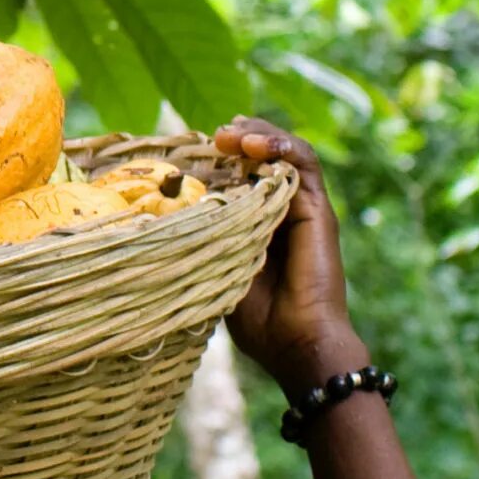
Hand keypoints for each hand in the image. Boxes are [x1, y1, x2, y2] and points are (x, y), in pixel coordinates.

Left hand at [211, 119, 367, 393]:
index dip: (222, 158)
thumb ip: (203, 245)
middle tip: (213, 135)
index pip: (243, 175)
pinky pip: (306, 166)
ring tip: (231, 133)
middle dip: (240, 139)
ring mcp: (303, 209)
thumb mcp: (216, 275)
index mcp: (258, 224)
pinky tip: (255, 146)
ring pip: (287, 153)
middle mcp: (283, 211)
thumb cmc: (257, 323)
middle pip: (266, 157)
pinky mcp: (319, 212)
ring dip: (260, 136)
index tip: (192, 149)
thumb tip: (159, 227)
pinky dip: (283, 148)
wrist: (295, 344)